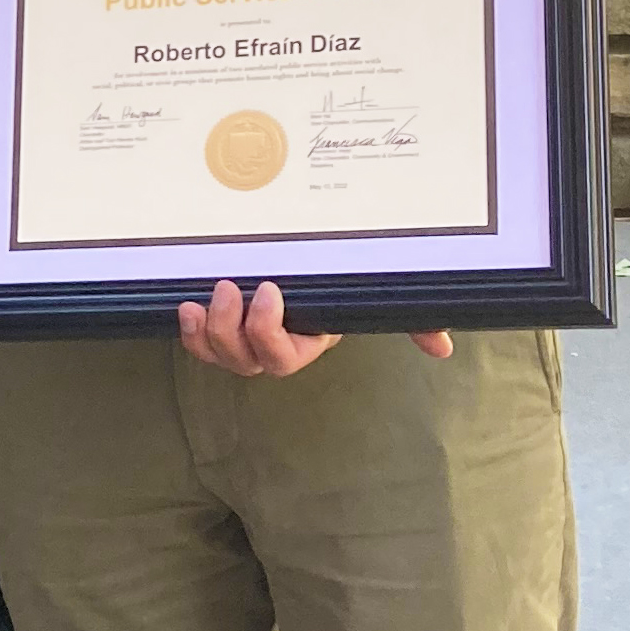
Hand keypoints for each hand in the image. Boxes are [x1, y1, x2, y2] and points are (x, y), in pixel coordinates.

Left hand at [177, 278, 453, 377]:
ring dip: (210, 328)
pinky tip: (186, 307)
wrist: (314, 268)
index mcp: (305, 343)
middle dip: (234, 329)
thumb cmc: (342, 285)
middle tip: (233, 287)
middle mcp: (272, 348)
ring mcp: (243, 341)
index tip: (270, 290)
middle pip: (246, 362)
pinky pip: (200, 345)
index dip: (267, 332)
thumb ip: (410, 320)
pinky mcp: (220, 325)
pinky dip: (190, 332)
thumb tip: (443, 347)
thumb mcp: (373, 297)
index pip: (282, 358)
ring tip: (216, 290)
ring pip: (221, 355)